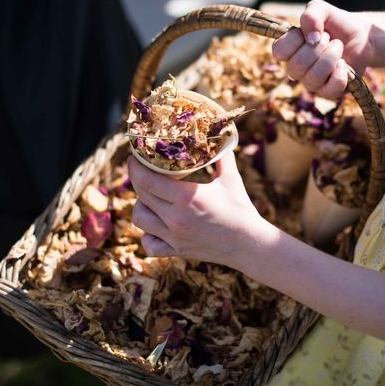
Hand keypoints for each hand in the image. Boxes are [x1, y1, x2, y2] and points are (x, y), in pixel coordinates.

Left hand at [127, 152, 273, 267]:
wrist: (250, 244)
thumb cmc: (242, 209)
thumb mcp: (231, 178)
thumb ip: (221, 156)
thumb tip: (219, 134)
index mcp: (187, 197)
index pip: (147, 180)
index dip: (135, 166)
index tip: (134, 157)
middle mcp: (175, 218)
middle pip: (141, 195)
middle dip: (138, 180)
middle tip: (142, 170)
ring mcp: (174, 237)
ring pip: (139, 219)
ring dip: (141, 206)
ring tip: (150, 198)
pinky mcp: (177, 251)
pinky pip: (149, 245)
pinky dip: (148, 236)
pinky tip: (156, 226)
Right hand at [272, 0, 375, 98]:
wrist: (362, 36)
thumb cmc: (336, 24)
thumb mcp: (322, 9)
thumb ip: (311, 14)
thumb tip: (312, 37)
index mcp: (288, 50)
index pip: (279, 51)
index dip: (296, 40)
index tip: (312, 31)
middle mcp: (296, 69)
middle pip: (297, 65)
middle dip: (320, 46)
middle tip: (330, 38)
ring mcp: (311, 82)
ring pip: (313, 77)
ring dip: (331, 56)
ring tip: (338, 47)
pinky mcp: (328, 92)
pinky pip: (329, 90)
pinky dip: (340, 74)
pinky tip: (344, 65)